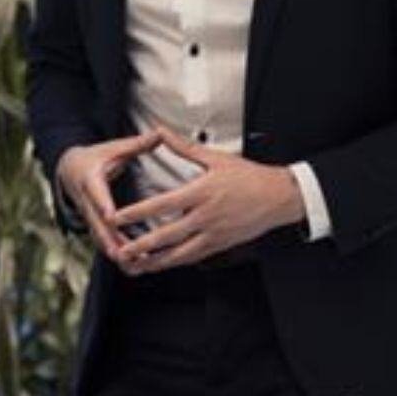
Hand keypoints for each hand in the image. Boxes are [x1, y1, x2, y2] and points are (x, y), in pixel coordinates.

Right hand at [54, 132, 165, 265]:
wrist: (68, 169)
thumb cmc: (95, 157)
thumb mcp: (113, 148)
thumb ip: (137, 144)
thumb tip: (160, 133)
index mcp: (90, 180)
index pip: (96, 194)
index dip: (103, 206)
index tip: (110, 216)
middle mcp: (87, 202)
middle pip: (97, 224)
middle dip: (110, 239)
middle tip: (123, 253)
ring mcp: (89, 217)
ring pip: (101, 238)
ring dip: (116, 253)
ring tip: (135, 265)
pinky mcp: (94, 227)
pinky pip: (104, 243)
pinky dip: (118, 256)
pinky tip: (135, 268)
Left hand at [112, 127, 304, 272]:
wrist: (280, 198)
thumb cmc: (249, 176)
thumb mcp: (216, 158)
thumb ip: (184, 147)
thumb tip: (160, 131)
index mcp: (201, 193)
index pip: (162, 205)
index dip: (137, 213)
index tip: (117, 217)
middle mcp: (206, 216)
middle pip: (167, 235)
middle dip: (140, 244)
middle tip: (119, 250)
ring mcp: (213, 234)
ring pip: (179, 254)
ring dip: (155, 261)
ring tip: (134, 265)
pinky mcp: (220, 245)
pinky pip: (193, 257)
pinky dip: (174, 262)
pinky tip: (160, 265)